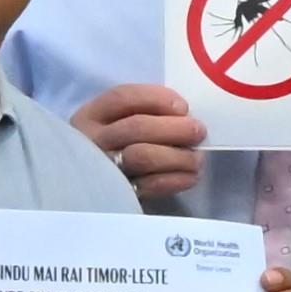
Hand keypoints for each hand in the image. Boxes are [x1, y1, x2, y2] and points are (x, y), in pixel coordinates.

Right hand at [75, 80, 205, 205]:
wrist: (95, 190)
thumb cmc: (118, 144)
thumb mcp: (118, 121)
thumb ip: (145, 112)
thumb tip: (184, 115)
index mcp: (92, 115)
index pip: (122, 97)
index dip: (156, 98)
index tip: (182, 106)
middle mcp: (93, 141)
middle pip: (136, 127)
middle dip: (174, 128)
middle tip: (198, 131)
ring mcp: (105, 170)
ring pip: (143, 156)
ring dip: (178, 155)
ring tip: (197, 157)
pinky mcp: (119, 194)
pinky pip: (150, 185)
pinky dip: (176, 179)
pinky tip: (191, 175)